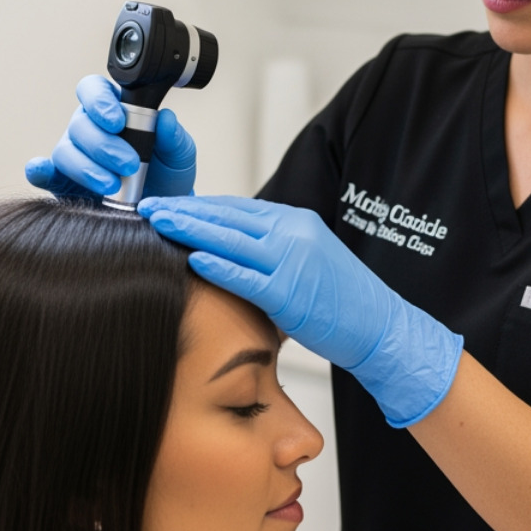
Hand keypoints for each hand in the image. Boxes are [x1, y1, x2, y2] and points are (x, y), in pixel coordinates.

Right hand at [25, 75, 196, 197]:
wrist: (160, 209)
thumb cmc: (166, 174)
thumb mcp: (180, 155)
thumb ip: (174, 137)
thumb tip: (166, 120)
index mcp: (113, 109)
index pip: (94, 90)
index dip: (100, 102)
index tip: (118, 122)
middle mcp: (88, 127)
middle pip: (79, 123)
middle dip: (103, 145)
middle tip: (129, 163)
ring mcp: (73, 153)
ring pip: (65, 150)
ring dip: (86, 167)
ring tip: (111, 185)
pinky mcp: (62, 181)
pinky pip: (43, 172)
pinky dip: (39, 171)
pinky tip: (42, 172)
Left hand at [138, 195, 462, 427]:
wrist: (381, 327)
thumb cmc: (340, 302)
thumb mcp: (304, 262)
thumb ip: (268, 252)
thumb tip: (225, 251)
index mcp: (294, 222)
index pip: (236, 208)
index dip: (199, 205)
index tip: (169, 204)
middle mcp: (293, 233)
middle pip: (228, 215)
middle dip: (185, 211)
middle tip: (149, 206)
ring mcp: (293, 261)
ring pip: (231, 239)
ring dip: (190, 229)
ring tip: (158, 223)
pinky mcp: (291, 293)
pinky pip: (246, 276)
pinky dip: (218, 265)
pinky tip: (192, 258)